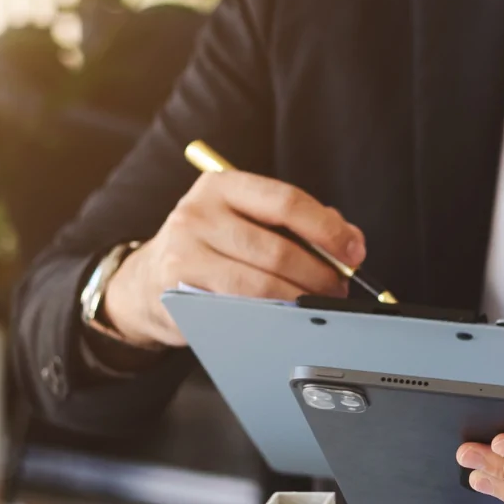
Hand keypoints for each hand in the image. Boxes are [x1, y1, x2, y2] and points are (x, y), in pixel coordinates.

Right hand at [103, 171, 365, 347]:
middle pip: (279, 250)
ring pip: (262, 285)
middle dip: (320, 275)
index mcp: (222, 185)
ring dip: (301, 301)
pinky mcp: (179, 291)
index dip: (328, 230)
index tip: (354, 253)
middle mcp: (199, 212)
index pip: (286, 201)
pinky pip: (241, 310)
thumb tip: (349, 239)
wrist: (149, 281)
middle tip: (338, 290)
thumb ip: (297, 224)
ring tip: (318, 307)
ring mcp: (185, 252)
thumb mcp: (246, 221)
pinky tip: (287, 318)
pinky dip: (273, 317)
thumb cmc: (212, 248)